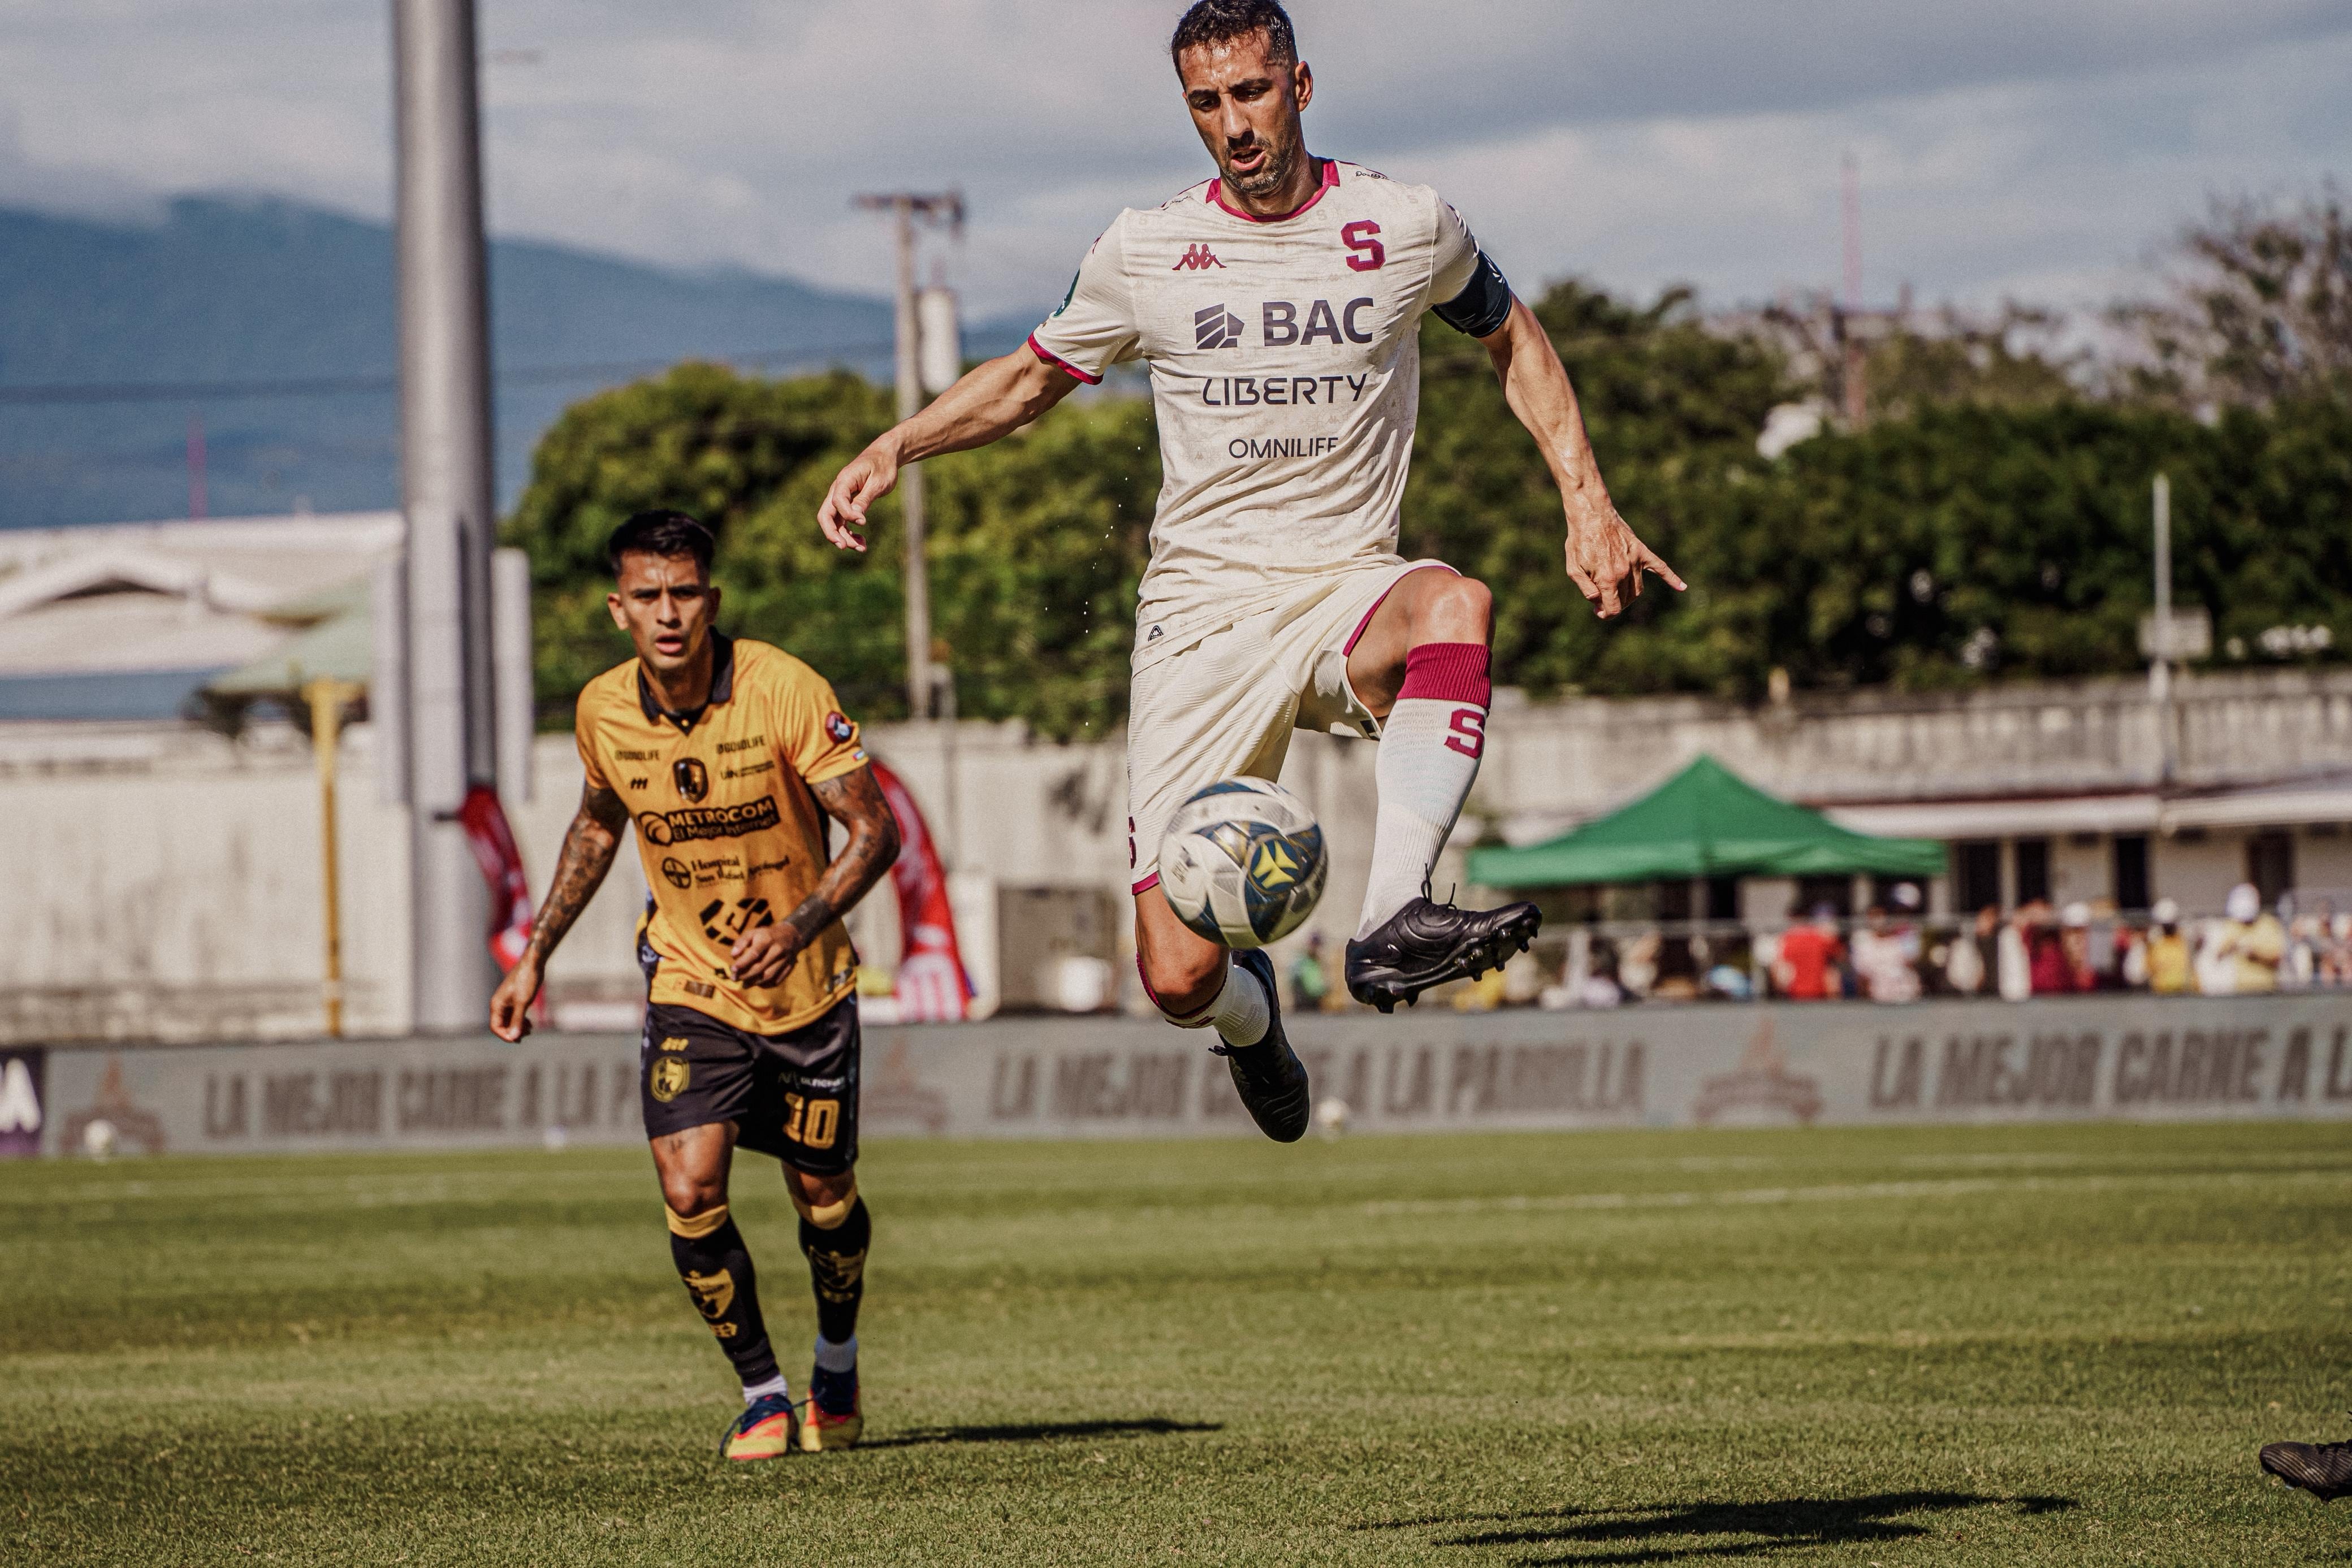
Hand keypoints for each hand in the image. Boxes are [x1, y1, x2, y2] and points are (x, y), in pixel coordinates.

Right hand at [488, 956, 541, 1042]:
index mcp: (496, 1005)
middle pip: (502, 1025)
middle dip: (513, 1032)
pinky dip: (521, 1020)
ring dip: (518, 1027)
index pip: (495, 1027)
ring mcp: (507, 1002)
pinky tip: (530, 1024)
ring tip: (530, 1030)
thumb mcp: (523, 1003)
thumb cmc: (526, 981)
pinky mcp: (515, 999)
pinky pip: (514, 1014)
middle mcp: (499, 1004)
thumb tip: (513, 1037)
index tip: (518, 1040)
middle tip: (527, 1034)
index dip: (505, 1036)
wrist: (533, 963)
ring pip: (509, 1020)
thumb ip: (517, 1020)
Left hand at [729, 922, 808, 987]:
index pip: (754, 953)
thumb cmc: (766, 935)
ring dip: (754, 982)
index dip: (743, 963)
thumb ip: (741, 942)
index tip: (732, 969)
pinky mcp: (789, 968)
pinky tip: (756, 983)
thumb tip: (733, 955)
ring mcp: (785, 960)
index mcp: (767, 939)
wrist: (790, 936)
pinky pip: (776, 980)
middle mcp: (777, 950)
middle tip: (734, 978)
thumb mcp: (753, 933)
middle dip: (745, 975)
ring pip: (768, 976)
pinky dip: (765, 984)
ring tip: (744, 984)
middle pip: (760, 967)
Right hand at [816, 440, 901, 552]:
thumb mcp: (878, 482)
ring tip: (862, 548)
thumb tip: (856, 518)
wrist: (884, 456)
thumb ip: (865, 499)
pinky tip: (862, 542)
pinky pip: (843, 522)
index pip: (837, 500)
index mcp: (845, 480)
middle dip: (832, 533)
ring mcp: (841, 498)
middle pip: (826, 515)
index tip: (863, 523)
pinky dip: (850, 533)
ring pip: (835, 522)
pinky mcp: (847, 504)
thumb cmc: (883, 466)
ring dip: (845, 537)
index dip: (847, 514)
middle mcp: (838, 490)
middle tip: (844, 547)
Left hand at [1563, 491, 1682, 618]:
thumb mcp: (1573, 568)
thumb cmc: (1579, 541)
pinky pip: (1660, 567)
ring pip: (1638, 590)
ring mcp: (1635, 562)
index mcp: (1606, 578)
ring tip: (1615, 592)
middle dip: (1614, 604)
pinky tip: (1682, 587)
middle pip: (1626, 601)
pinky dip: (1672, 578)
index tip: (1598, 611)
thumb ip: (1586, 589)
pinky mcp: (1641, 552)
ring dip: (1628, 596)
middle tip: (1602, 599)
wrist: (1591, 515)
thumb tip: (1598, 602)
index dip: (1606, 614)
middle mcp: (1623, 572)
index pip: (1614, 608)